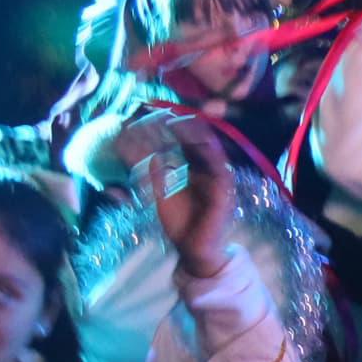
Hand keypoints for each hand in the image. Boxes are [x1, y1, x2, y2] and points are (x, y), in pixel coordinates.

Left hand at [127, 111, 239, 277]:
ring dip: (194, 135)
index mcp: (194, 167)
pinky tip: (197, 144)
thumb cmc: (179, 221)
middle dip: (180, 124)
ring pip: (210, 150)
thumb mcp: (158, 190)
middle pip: (197, 139)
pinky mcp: (224, 194)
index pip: (184, 140)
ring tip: (176, 122)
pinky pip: (220, 170)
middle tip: (161, 111)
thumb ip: (152, 170)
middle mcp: (209, 170)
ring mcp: (219, 181)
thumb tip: (137, 146)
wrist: (192, 250)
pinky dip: (209, 156)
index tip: (151, 111)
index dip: (169, 125)